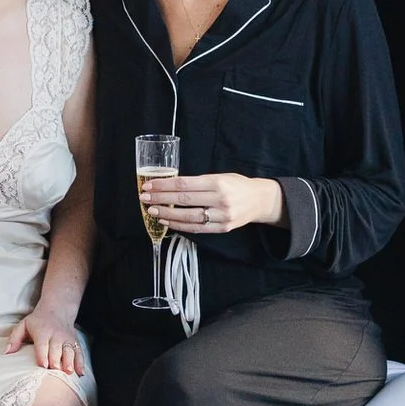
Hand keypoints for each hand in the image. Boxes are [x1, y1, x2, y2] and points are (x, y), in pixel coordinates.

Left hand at [5, 301, 84, 374]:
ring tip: (69, 372)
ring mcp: (67, 339)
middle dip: (56, 360)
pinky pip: (79, 353)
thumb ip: (14, 338)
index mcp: (42, 331)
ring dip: (70, 362)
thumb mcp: (23, 325)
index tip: (44, 365)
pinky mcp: (75, 343)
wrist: (57, 310)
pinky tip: (80, 373)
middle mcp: (56, 335)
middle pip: (57, 349)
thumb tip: (6, 353)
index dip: (43, 355)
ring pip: (69, 351)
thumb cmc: (37, 321)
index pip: (43, 344)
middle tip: (55, 371)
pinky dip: (80, 363)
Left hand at [139, 171, 283, 234]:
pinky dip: (180, 226)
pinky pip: (197, 228)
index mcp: (217, 182)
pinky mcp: (222, 228)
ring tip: (152, 210)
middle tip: (144, 197)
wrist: (259, 200)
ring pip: (188, 217)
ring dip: (167, 214)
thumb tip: (170, 186)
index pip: (184, 185)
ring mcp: (221, 216)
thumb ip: (199, 182)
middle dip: (161, 199)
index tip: (149, 185)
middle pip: (184, 200)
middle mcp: (220, 199)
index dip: (164, 186)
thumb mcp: (220, 176)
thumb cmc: (236, 185)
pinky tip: (167, 221)